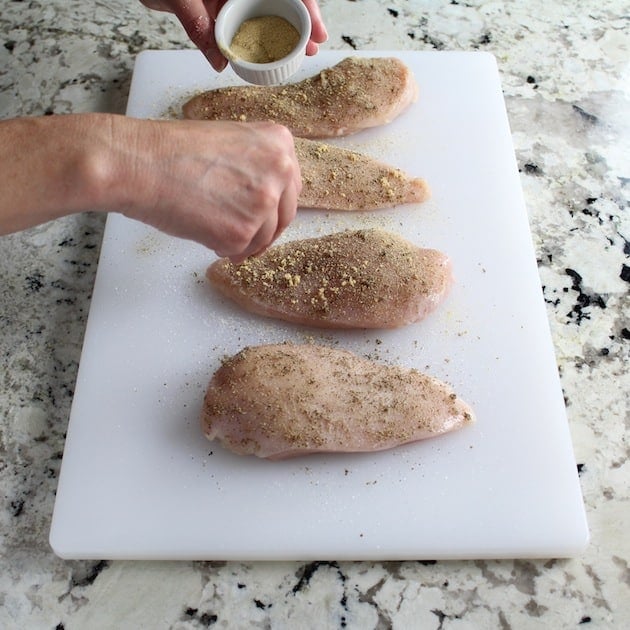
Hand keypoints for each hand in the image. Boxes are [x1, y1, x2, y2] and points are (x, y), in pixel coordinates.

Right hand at [113, 117, 300, 261]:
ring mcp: (263, 203)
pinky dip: (224, 248)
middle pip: (284, 215)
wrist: (139, 163)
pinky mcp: (243, 232)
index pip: (291, 186)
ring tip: (211, 227)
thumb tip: (267, 195)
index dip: (275, 205)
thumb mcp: (230, 141)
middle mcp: (279, 170)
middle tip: (242, 232)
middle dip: (264, 228)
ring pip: (264, 237)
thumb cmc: (172, 151)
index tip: (263, 213)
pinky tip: (202, 231)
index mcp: (278, 143)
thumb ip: (257, 164)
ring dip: (242, 240)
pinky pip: (242, 251)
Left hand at [140, 0, 327, 70]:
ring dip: (282, 34)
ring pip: (267, 12)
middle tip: (313, 48)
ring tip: (296, 56)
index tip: (318, 30)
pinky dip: (256, 39)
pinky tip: (263, 56)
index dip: (307, 8)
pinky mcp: (224, 5)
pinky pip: (246, 23)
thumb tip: (219, 59)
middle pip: (282, 2)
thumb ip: (197, 25)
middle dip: (300, 24)